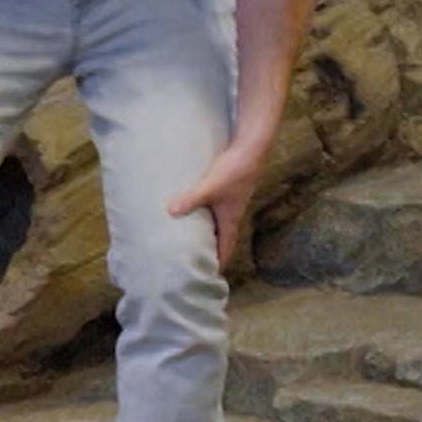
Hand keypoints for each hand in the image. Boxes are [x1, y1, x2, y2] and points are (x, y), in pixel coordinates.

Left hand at [166, 139, 270, 265]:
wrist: (251, 147)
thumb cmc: (234, 170)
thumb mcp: (210, 187)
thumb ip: (191, 199)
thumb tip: (170, 212)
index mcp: (231, 219)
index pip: (226, 247)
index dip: (219, 261)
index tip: (210, 275)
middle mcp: (232, 213)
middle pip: (222, 237)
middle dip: (211, 250)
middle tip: (196, 261)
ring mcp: (231, 201)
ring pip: (218, 223)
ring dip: (208, 232)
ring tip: (191, 239)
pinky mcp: (227, 188)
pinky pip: (215, 208)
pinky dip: (205, 215)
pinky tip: (194, 211)